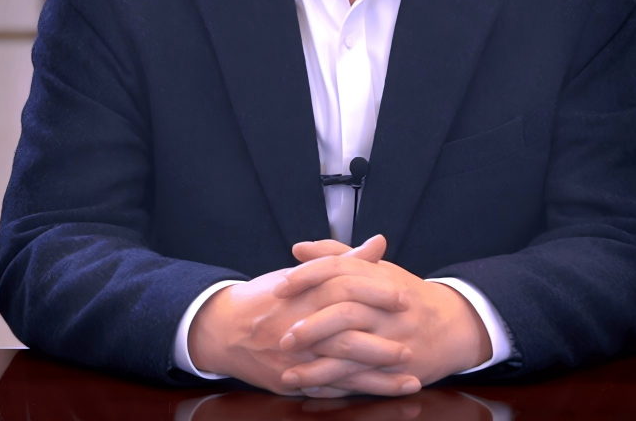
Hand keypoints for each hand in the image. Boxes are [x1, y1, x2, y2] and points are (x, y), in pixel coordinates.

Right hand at [187, 235, 418, 396]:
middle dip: (382, 338)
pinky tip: (381, 392)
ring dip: (378, 373)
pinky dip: (357, 392)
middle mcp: (301, 325)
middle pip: (346, 331)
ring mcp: (297, 357)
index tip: (403, 295)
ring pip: (341, 366)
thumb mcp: (302, 274)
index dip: (375, 290)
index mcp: (305, 293)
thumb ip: (343, 259)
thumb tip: (379, 243)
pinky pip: (329, 389)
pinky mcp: (292, 381)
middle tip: (412, 338)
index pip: (345, 286)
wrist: (223, 329)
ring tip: (409, 372)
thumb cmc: (268, 296)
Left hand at [273, 247, 491, 394]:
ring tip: (287, 371)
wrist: (452, 324)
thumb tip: (298, 248)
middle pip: (344, 311)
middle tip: (282, 335)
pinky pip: (362, 380)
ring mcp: (392, 339)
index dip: (307, 277)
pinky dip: (335, 386)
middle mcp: (385, 307)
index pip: (338, 270)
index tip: (280, 287)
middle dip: (311, 325)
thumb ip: (337, 256)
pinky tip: (312, 389)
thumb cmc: (406, 293)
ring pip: (351, 351)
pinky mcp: (396, 369)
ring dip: (317, 365)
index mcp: (377, 277)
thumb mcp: (377, 269)